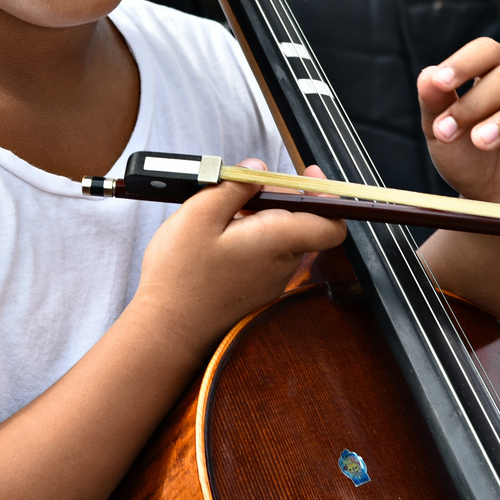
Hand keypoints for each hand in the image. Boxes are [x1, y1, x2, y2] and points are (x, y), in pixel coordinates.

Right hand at [132, 159, 345, 357]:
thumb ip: (234, 186)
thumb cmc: (181, 274)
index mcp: (279, 240)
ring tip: (224, 212)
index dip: (328, 195)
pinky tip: (219, 237)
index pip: (332, 223)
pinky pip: (265, 256)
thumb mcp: (200, 214)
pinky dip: (251, 238)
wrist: (167, 331)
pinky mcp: (255, 292)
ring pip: (282, 238)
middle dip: (279, 197)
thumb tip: (259, 168)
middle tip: (244, 186)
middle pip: (302, 222)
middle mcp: (283, 264)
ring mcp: (270, 282)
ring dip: (262, 217)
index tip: (307, 174)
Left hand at [417, 39, 499, 212]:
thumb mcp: (442, 135)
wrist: (494, 205)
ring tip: (482, 142)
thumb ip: (434, 104)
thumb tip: (428, 76)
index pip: (488, 51)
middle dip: (476, 103)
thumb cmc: (469, 161)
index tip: (442, 83)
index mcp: (497, 74)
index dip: (465, 62)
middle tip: (449, 132)